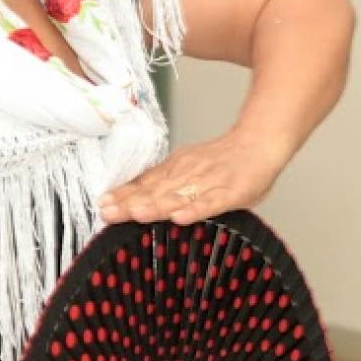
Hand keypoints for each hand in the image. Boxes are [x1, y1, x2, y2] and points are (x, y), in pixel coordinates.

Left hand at [100, 128, 288, 225]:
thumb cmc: (224, 161)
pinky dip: (195, 210)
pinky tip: (180, 218)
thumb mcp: (188, 165)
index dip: (123, 194)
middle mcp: (187, 175)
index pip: (145, 183)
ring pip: (178, 196)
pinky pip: (210, 203)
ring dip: (155, 205)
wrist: (259, 142)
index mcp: (176, 169)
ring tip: (135, 214)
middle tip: (108, 212)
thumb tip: (133, 197)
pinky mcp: (230, 193)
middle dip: (130, 203)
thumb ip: (165, 181)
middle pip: (155, 191)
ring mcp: (209, 184)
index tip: (102, 205)